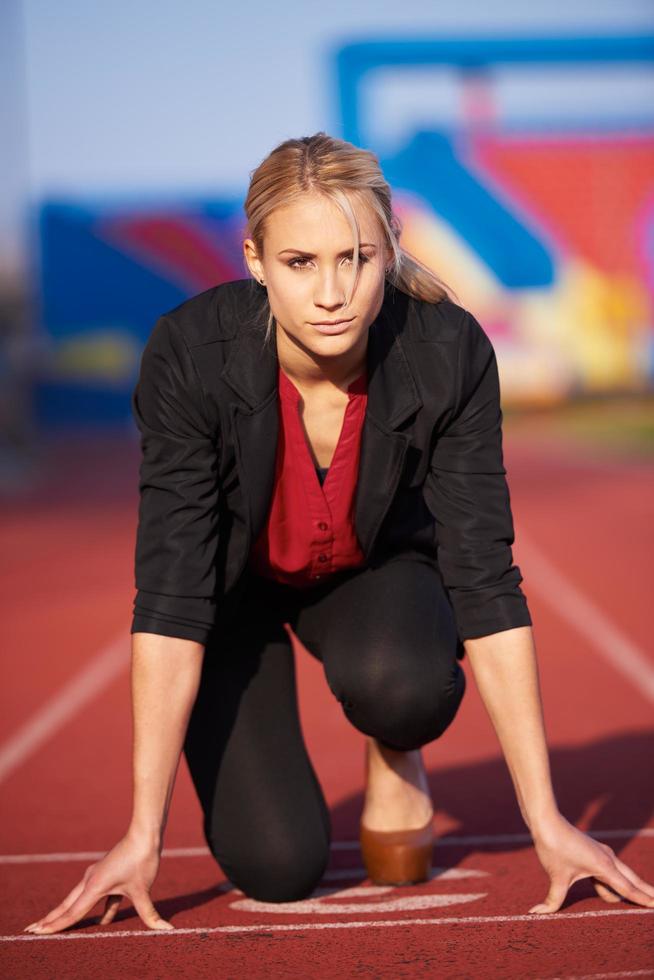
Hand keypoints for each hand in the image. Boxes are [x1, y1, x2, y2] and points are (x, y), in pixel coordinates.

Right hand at [23, 832, 173, 933]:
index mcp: (94, 886)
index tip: (37, 932)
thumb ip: (150, 914)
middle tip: (31, 930)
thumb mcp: (144, 890)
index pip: (72, 913)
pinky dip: (95, 909)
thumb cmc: (142, 859)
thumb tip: (165, 929)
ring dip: (66, 913)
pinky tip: (103, 921)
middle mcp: (90, 881)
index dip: (55, 926)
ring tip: (54, 924)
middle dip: (50, 919)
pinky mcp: (106, 874)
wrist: (145, 834)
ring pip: (77, 900)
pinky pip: (97, 896)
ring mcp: (97, 876)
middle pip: (66, 905)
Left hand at [528, 812, 653, 913]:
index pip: (628, 888)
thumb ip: (552, 900)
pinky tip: (607, 894)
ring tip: (641, 900)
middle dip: (646, 892)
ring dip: (628, 889)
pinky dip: (612, 883)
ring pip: (621, 876)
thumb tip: (536, 913)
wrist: (547, 821)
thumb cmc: (554, 847)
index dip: (643, 899)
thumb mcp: (556, 877)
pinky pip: (609, 872)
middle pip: (632, 880)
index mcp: (604, 866)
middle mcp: (608, 859)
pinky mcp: (594, 852)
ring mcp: (602, 854)